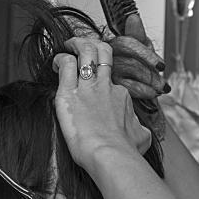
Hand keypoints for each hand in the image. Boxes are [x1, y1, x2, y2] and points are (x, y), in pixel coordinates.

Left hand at [54, 36, 151, 167]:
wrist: (111, 154)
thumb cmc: (126, 149)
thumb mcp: (142, 136)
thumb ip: (138, 128)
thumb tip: (139, 131)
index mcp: (122, 95)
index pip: (112, 80)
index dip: (105, 80)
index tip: (97, 88)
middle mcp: (106, 86)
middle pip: (102, 53)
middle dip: (92, 45)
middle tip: (83, 46)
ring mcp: (88, 87)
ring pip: (86, 51)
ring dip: (76, 44)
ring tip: (69, 45)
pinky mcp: (69, 93)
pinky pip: (65, 65)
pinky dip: (60, 60)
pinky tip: (56, 65)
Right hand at [108, 14, 167, 99]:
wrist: (121, 91)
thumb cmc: (130, 68)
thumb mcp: (138, 50)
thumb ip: (138, 36)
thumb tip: (133, 18)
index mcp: (114, 44)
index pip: (128, 44)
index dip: (147, 55)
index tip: (161, 66)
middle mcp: (107, 57)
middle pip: (130, 62)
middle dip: (151, 73)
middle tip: (163, 83)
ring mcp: (105, 72)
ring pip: (129, 74)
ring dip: (149, 82)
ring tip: (160, 88)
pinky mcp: (107, 86)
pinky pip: (126, 88)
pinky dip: (142, 91)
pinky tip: (150, 93)